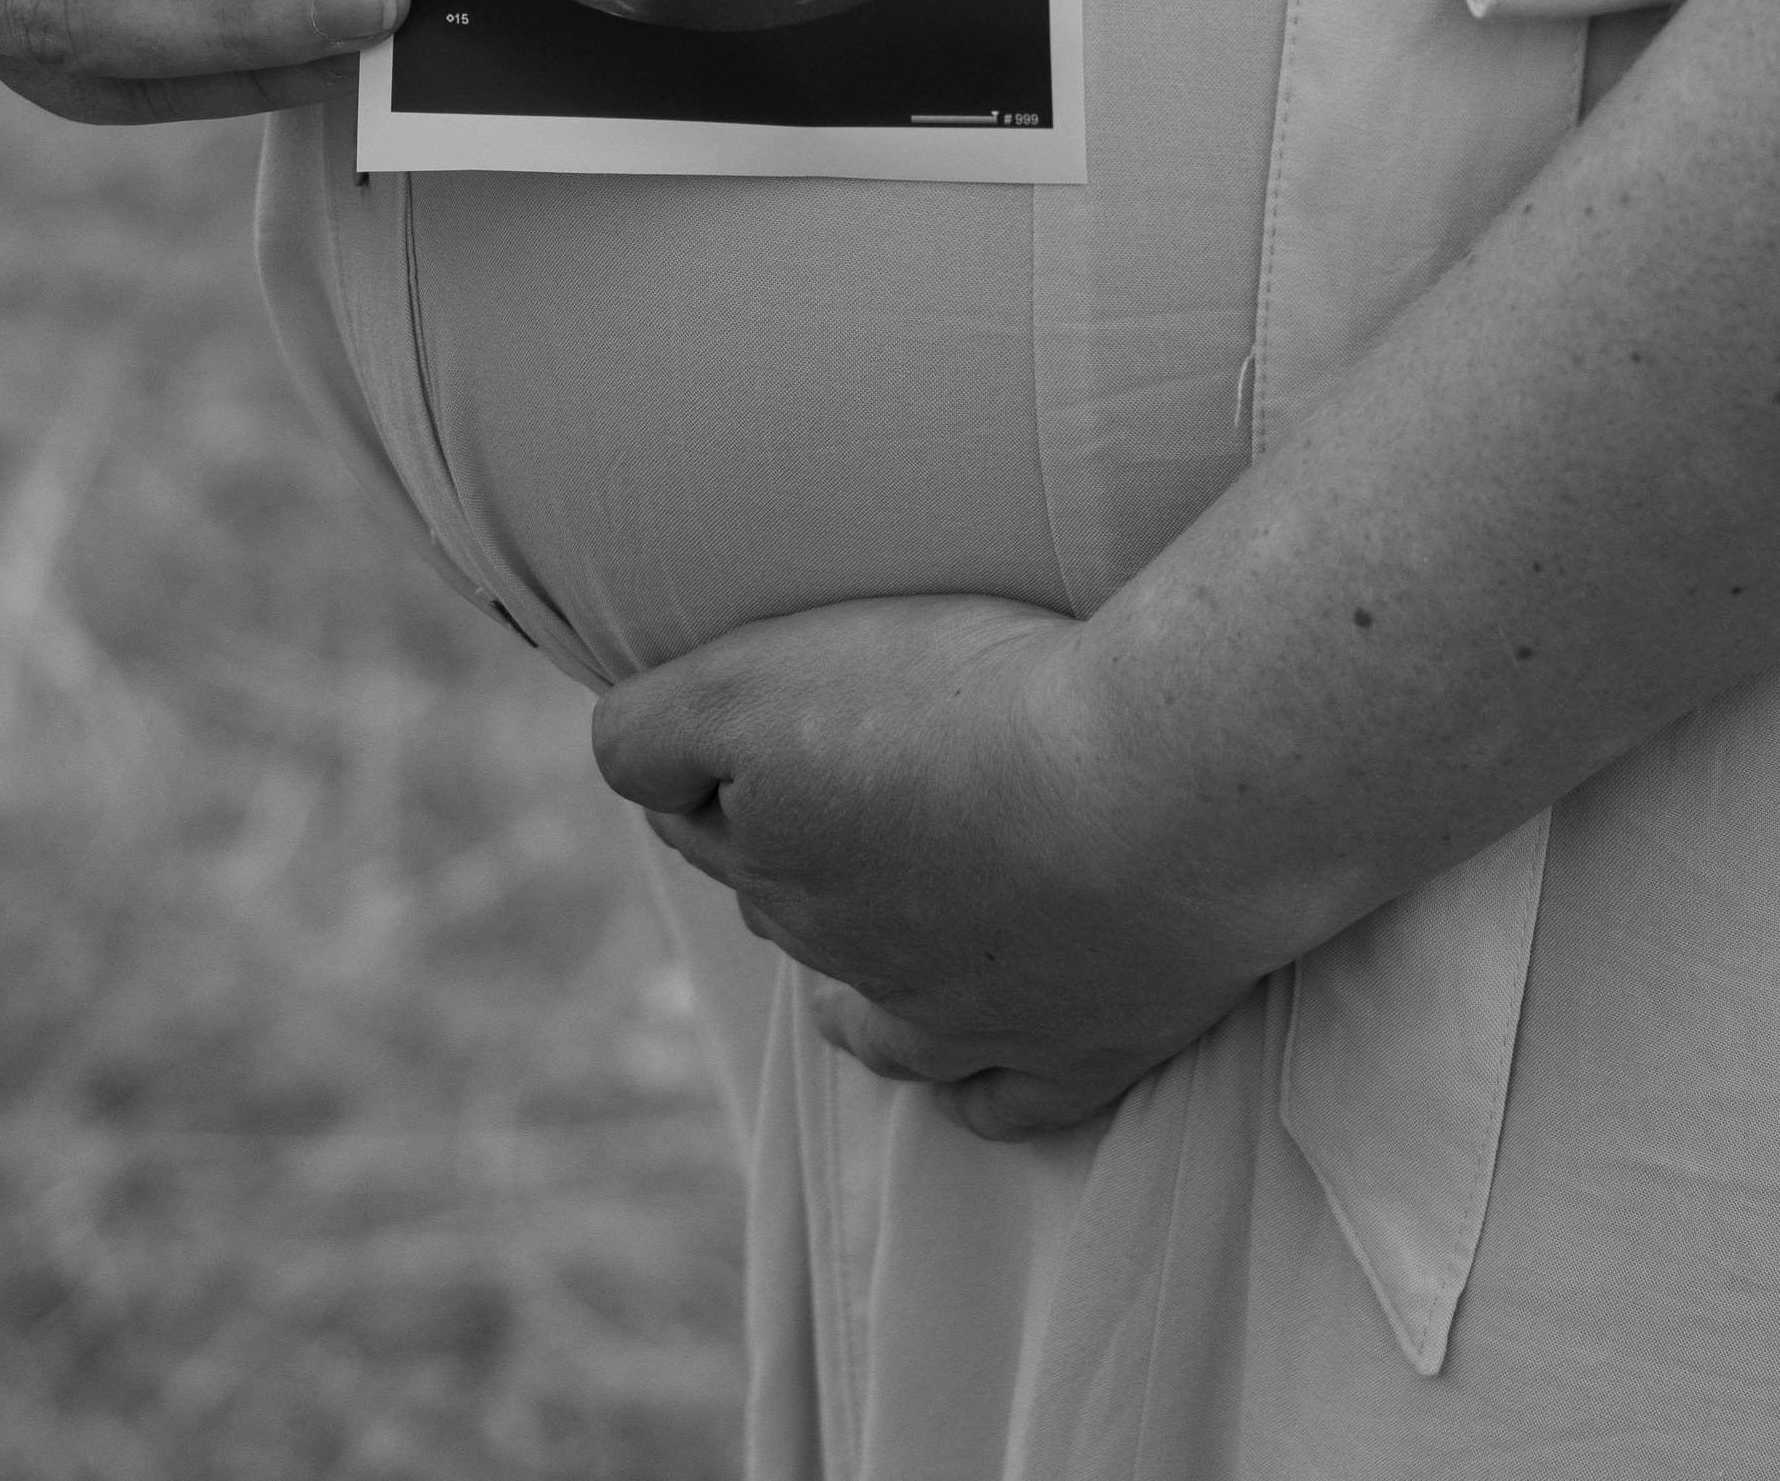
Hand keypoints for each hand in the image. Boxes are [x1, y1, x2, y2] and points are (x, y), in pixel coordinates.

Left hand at [592, 595, 1285, 1138]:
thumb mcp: (757, 678)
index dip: (698, 758)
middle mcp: (847, 944)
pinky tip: (975, 1074)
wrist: (1157, 790)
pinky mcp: (1075, 1049)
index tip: (721, 729)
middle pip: (775, 896)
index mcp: (771, 850)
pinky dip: (977, 1086)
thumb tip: (622, 768)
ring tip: (854, 967)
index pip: (681, 803)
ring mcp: (961, 1011)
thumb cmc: (969, 703)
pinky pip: (998, 1100)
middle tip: (818, 802)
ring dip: (852, 980)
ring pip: (869, 1014)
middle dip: (778, 852)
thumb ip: (658, 729)